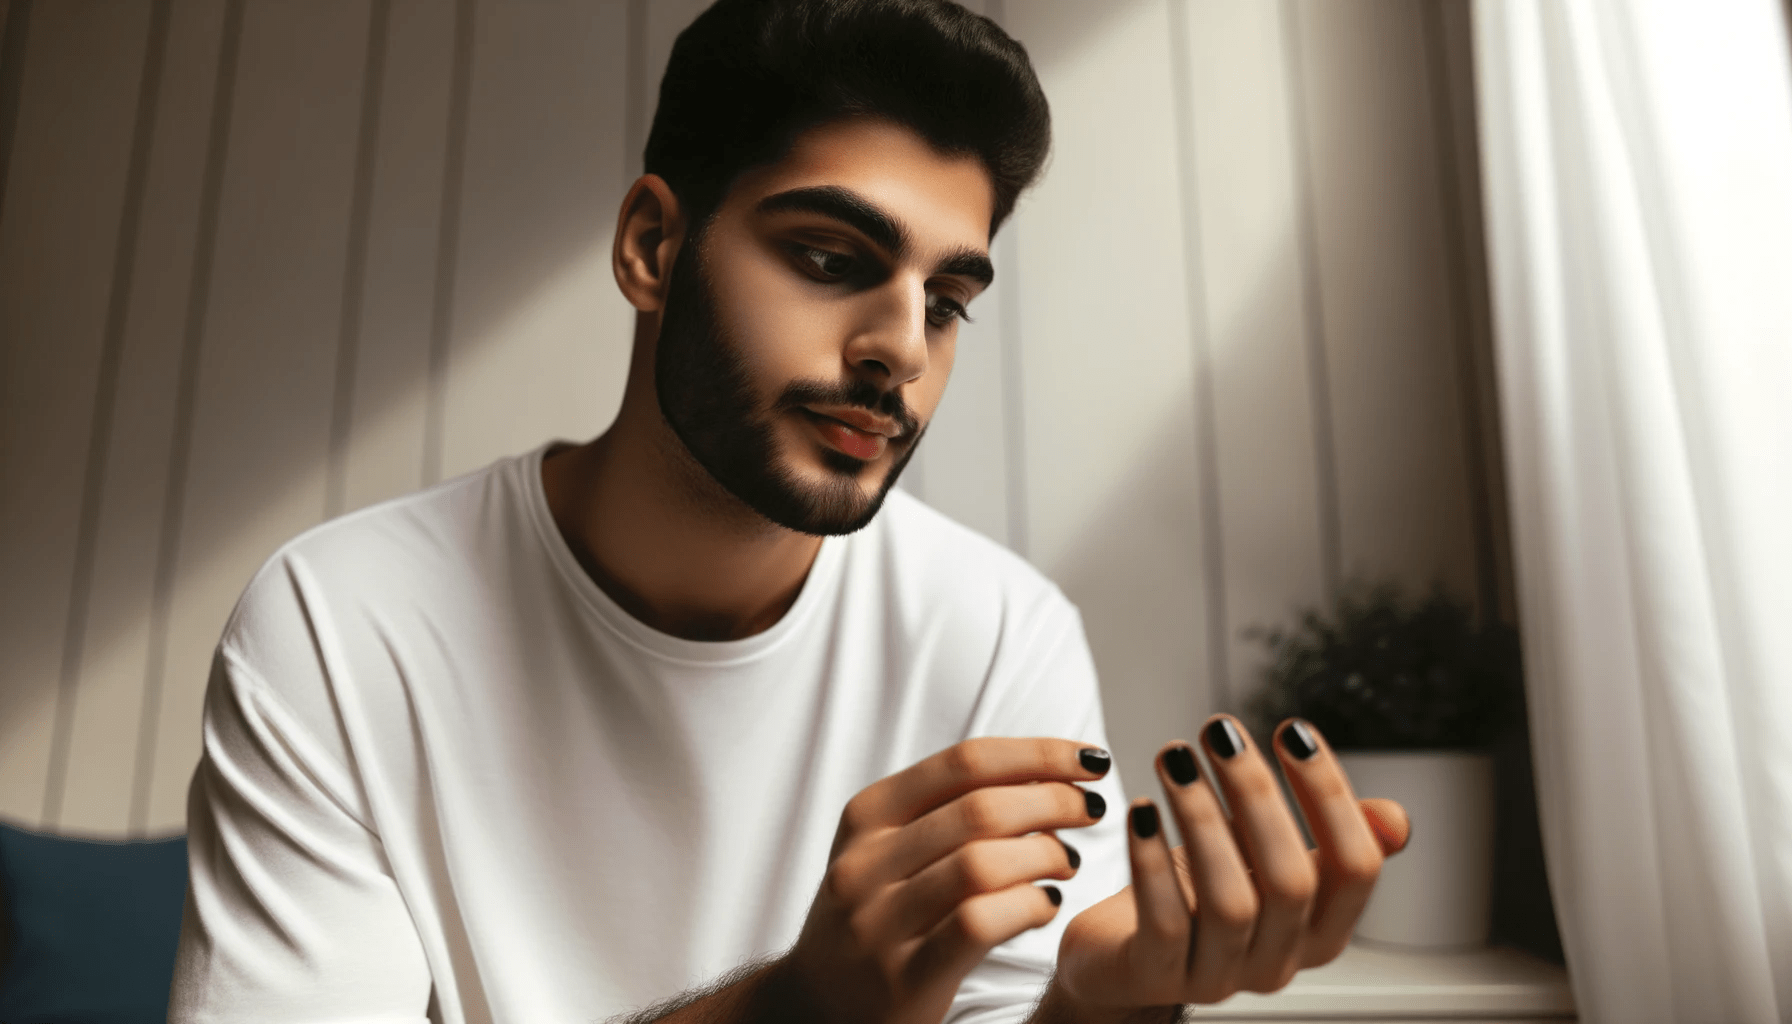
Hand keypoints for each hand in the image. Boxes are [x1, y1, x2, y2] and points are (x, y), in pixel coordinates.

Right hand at [780, 737, 1109, 1023]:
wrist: (815, 1005)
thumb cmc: (875, 915)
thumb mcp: (887, 850)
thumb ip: (947, 811)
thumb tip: (1044, 772)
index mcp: (867, 816)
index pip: (964, 762)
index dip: (1038, 755)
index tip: (1089, 760)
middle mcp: (866, 862)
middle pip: (980, 809)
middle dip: (1053, 802)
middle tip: (1091, 811)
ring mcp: (879, 921)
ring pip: (981, 864)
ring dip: (1044, 857)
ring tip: (1067, 864)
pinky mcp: (903, 976)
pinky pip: (978, 925)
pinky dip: (1026, 907)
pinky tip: (1045, 905)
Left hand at [1045, 717, 1409, 1016]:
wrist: (1127, 958)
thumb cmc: (1202, 897)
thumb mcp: (1272, 863)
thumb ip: (1330, 842)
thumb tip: (1395, 819)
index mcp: (1322, 931)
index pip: (1356, 868)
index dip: (1330, 796)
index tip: (1293, 730)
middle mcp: (1280, 961)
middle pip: (1291, 881)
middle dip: (1257, 795)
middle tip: (1221, 731)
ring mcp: (1220, 977)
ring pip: (1229, 902)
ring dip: (1201, 817)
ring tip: (1175, 757)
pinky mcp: (1158, 976)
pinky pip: (1165, 922)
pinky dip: (1153, 861)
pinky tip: (1142, 811)